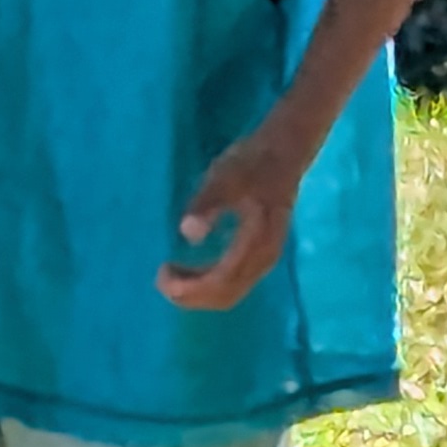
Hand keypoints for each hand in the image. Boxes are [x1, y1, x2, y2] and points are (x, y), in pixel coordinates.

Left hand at [156, 125, 303, 311]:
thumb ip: (207, 205)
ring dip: (200, 292)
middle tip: (162, 279)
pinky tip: (192, 270)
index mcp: (256, 242)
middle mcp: (264, 259)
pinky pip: (234, 282)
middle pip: (225, 295)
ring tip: (172, 276)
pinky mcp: (261, 254)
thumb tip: (188, 233)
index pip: (221, 282)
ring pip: (230, 292)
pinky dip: (210, 284)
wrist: (285, 150)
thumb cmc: (252, 162)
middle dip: (191, 295)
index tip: (162, 275)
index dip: (190, 288)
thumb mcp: (224, 176)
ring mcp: (265, 259)